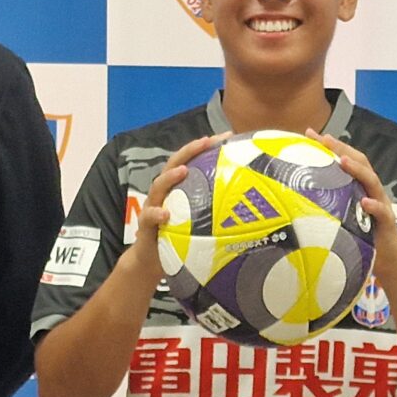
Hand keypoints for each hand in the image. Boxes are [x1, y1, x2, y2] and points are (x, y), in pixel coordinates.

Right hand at [122, 133, 227, 282]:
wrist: (153, 261)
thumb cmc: (181, 238)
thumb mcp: (200, 220)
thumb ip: (215, 208)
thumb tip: (251, 205)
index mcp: (179, 188)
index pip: (192, 161)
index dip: (207, 147)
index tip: (226, 136)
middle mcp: (165, 193)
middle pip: (174, 164)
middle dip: (189, 150)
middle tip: (206, 141)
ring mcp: (153, 206)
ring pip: (158, 186)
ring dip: (170, 177)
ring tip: (183, 171)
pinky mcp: (146, 225)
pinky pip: (149, 217)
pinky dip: (156, 213)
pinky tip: (166, 213)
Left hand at [307, 130, 396, 265]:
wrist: (387, 259)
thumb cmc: (361, 236)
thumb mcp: (341, 217)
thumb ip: (327, 205)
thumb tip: (295, 198)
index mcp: (359, 187)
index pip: (346, 160)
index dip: (330, 146)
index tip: (310, 134)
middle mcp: (371, 190)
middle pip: (360, 163)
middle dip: (343, 148)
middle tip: (325, 139)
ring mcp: (381, 204)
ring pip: (372, 181)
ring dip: (358, 170)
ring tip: (344, 161)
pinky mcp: (387, 222)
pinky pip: (382, 212)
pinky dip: (374, 206)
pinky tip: (364, 202)